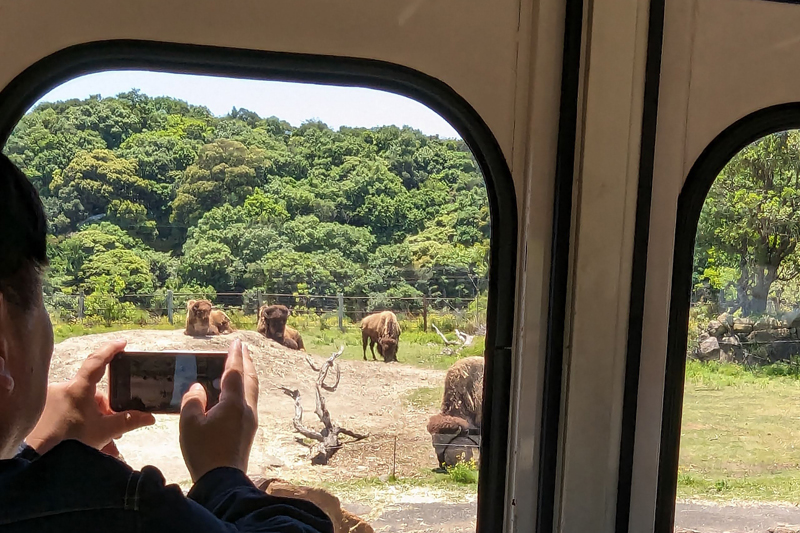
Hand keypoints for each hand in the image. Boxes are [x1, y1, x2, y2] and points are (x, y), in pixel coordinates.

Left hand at [26, 340, 154, 454]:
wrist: (36, 460)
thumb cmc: (70, 443)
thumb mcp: (103, 432)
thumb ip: (128, 422)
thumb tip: (149, 417)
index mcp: (78, 389)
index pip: (97, 362)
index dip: (111, 350)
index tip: (123, 344)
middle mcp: (63, 389)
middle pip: (93, 394)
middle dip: (107, 411)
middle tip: (116, 429)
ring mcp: (51, 399)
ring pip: (82, 406)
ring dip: (94, 422)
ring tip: (104, 444)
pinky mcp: (43, 410)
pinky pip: (69, 413)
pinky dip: (80, 424)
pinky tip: (89, 443)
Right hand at [180, 339, 258, 481]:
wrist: (222, 481)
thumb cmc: (204, 452)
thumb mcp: (189, 424)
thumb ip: (192, 401)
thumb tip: (198, 389)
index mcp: (233, 403)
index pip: (234, 372)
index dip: (234, 355)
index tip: (237, 342)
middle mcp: (246, 409)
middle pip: (250, 379)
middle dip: (247, 362)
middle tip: (242, 349)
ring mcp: (250, 420)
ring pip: (252, 391)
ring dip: (247, 375)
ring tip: (240, 367)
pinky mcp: (248, 431)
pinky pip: (248, 402)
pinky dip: (243, 390)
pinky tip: (234, 394)